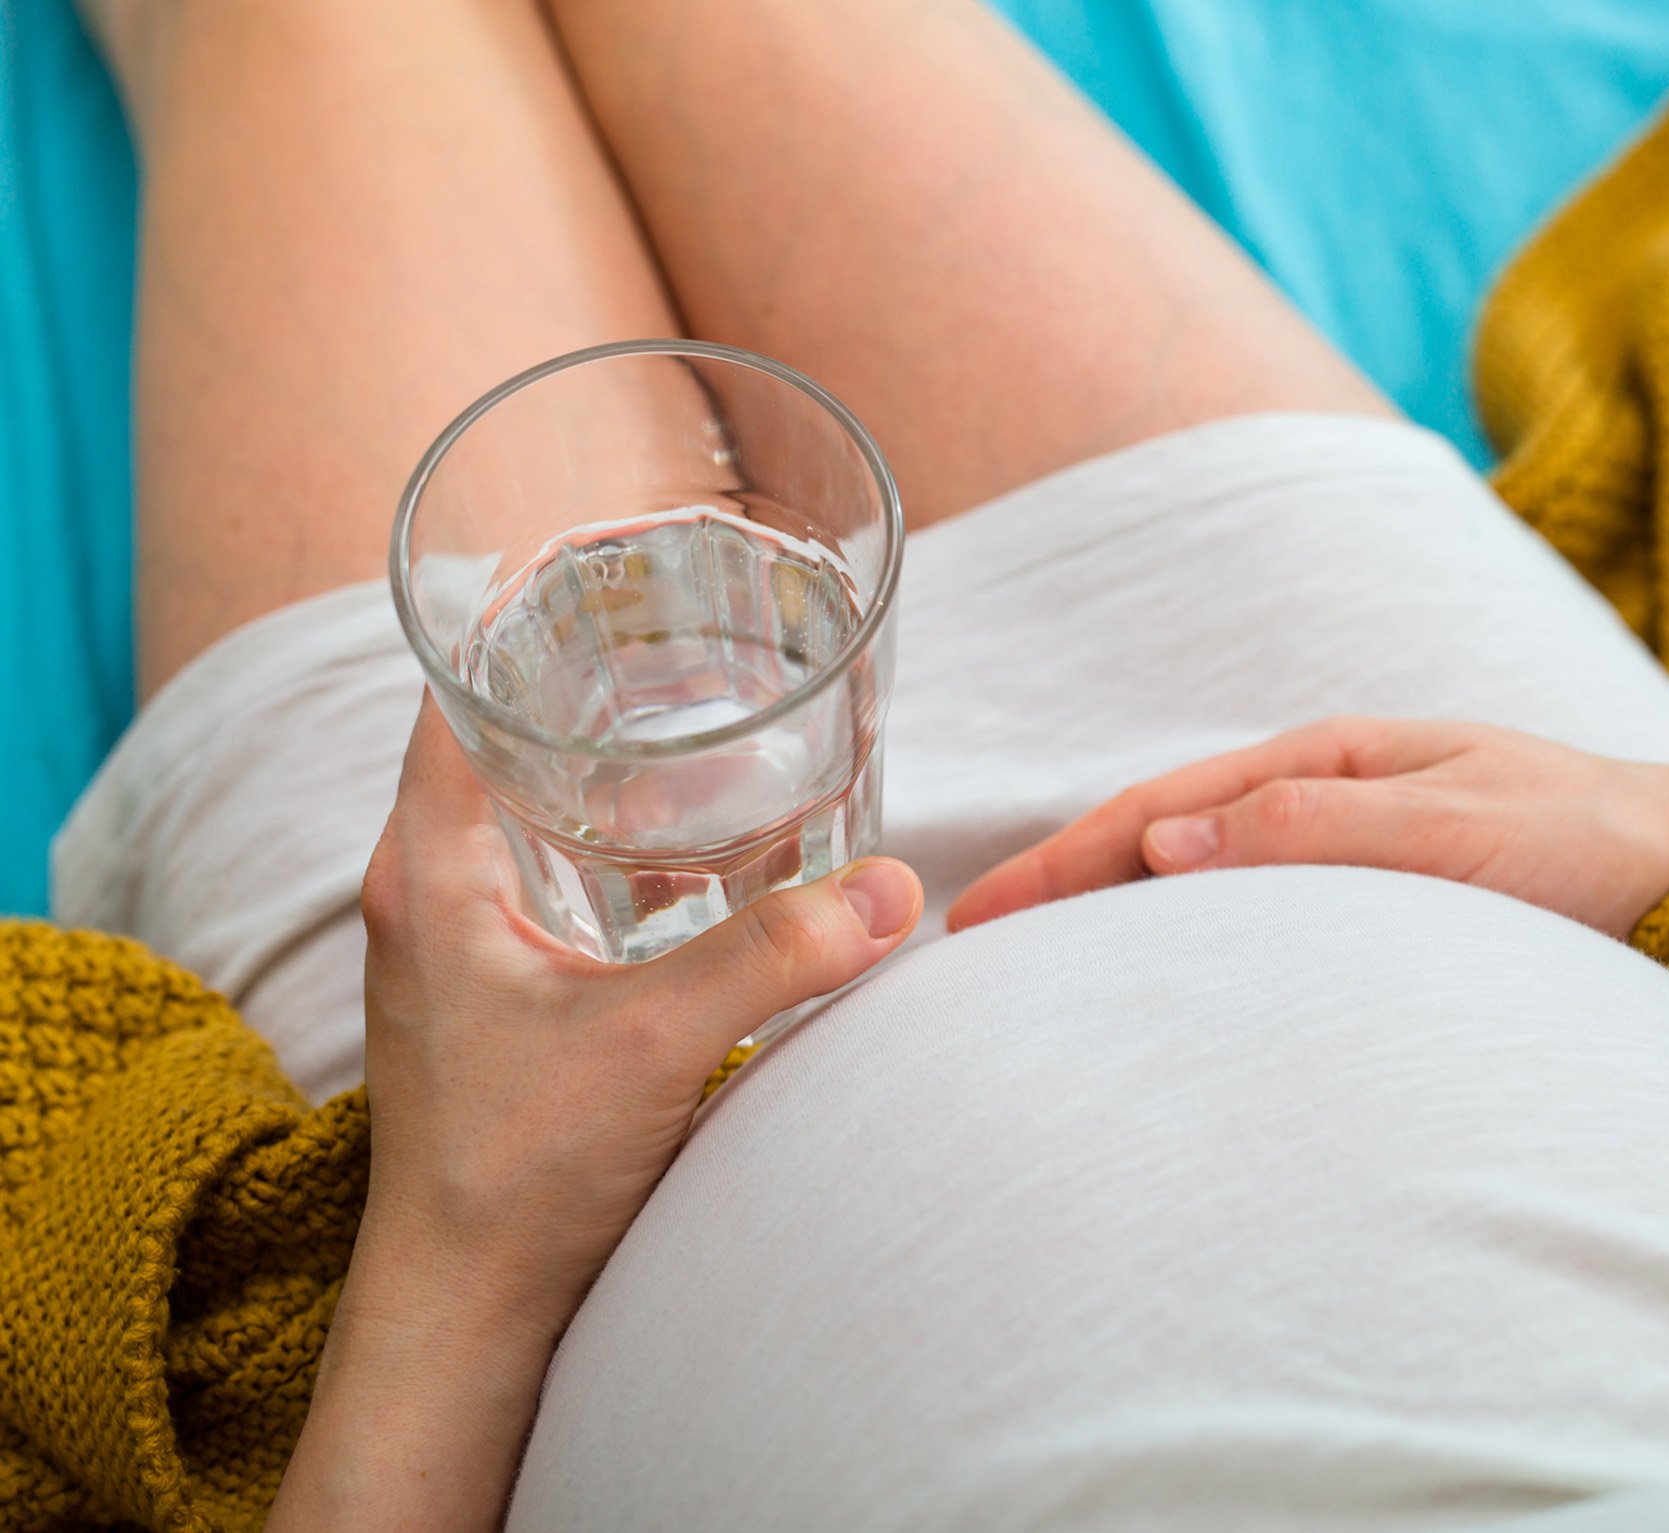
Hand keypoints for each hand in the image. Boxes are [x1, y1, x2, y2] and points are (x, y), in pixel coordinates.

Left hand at [271, 699, 921, 1530]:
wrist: (467, 1309)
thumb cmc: (514, 1174)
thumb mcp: (654, 1042)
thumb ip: (777, 955)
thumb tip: (897, 890)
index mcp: (431, 866)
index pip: (458, 690)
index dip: (529, 618)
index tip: (619, 572)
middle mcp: (429, 889)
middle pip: (504, 737)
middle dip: (603, 685)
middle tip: (707, 640)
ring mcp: (458, 945)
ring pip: (535, 811)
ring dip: (616, 769)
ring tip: (719, 727)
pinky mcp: (495, 995)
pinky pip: (556, 878)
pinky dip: (624, 847)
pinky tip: (705, 859)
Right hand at [948, 717, 1668, 939]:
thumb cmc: (1599, 847)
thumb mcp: (1465, 829)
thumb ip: (1325, 830)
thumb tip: (1167, 843)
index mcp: (1336, 759)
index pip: (1163, 806)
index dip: (1065, 860)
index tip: (977, 918)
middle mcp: (1329, 800)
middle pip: (1162, 840)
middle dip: (1062, 888)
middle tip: (964, 953)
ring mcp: (1351, 855)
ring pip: (1200, 883)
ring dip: (1113, 920)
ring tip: (1031, 979)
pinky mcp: (1381, 915)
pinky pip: (1256, 926)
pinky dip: (1186, 949)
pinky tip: (1156, 992)